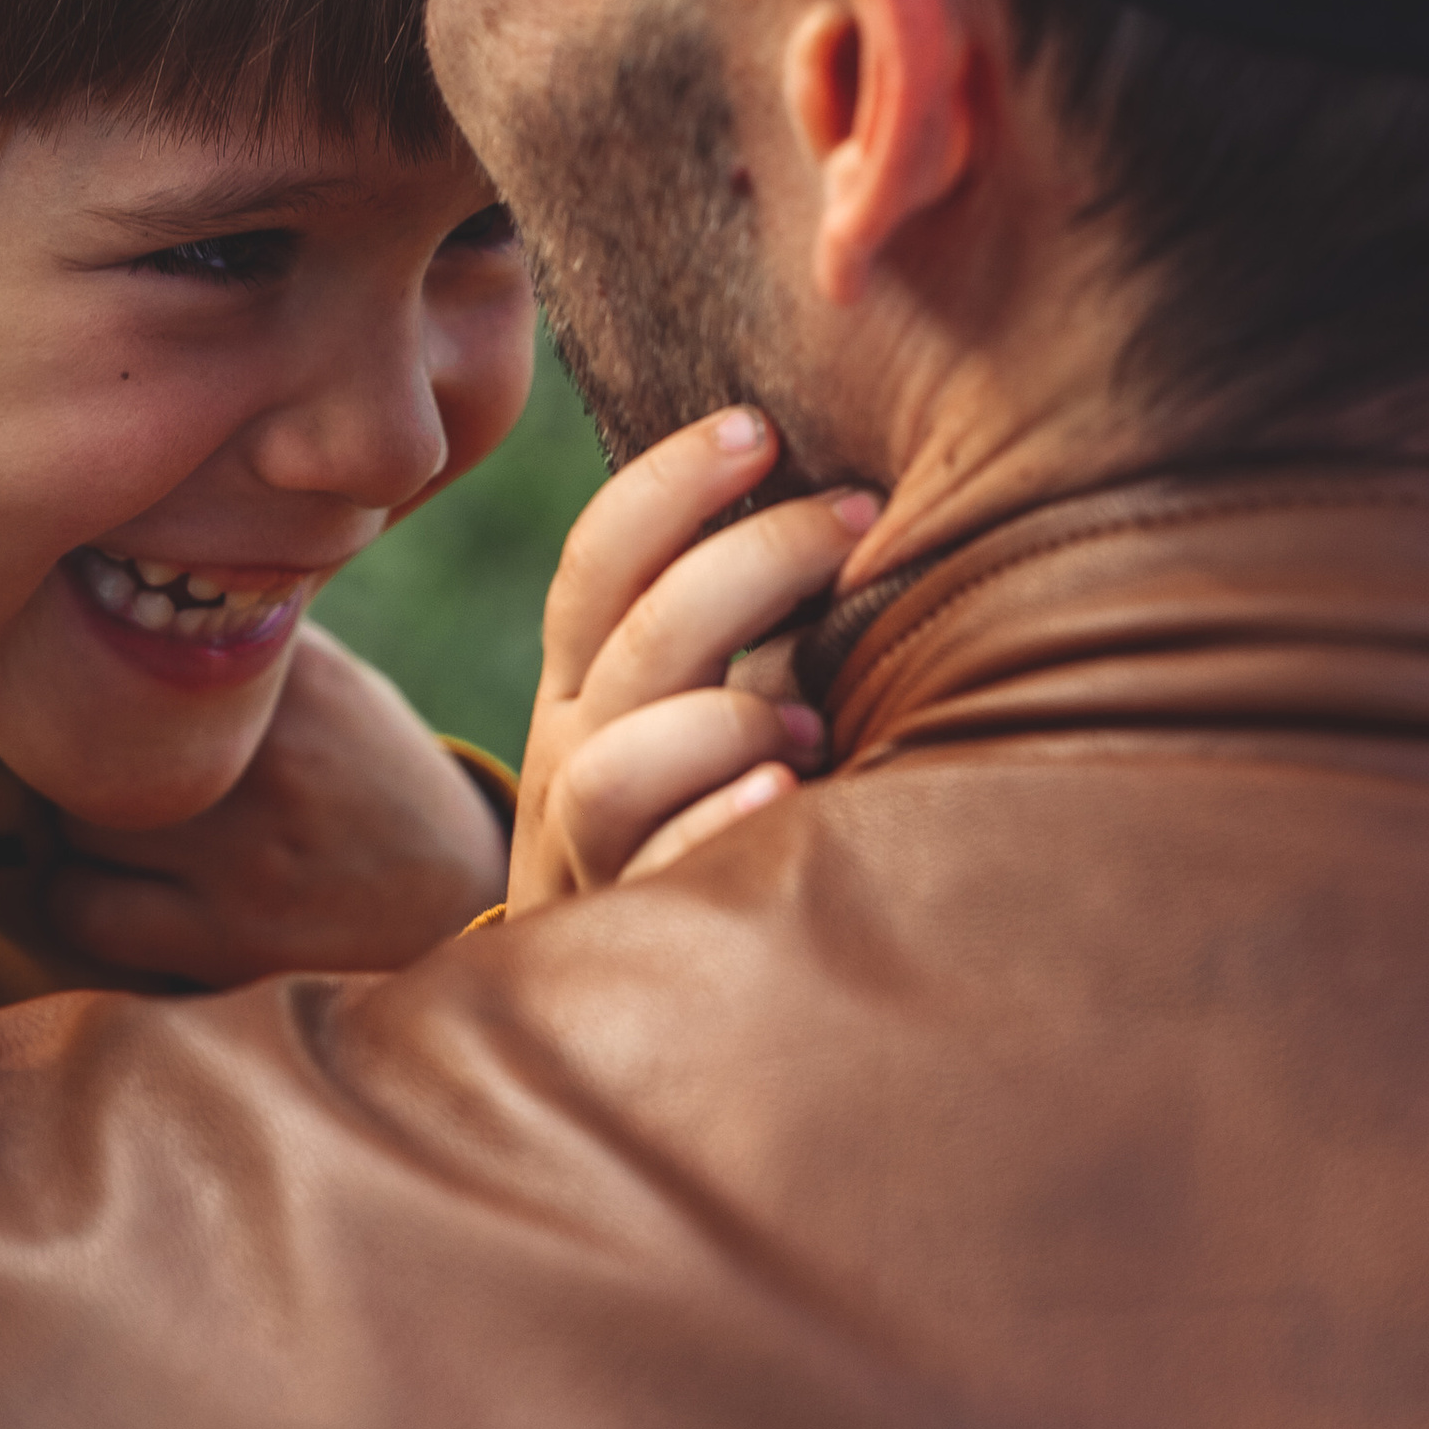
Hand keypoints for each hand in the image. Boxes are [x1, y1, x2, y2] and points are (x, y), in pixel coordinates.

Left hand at [45, 619, 509, 983]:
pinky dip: (78, 900)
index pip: (151, 631)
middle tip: (89, 757)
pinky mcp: (226, 940)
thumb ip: (244, 647)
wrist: (466, 908)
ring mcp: (245, 855)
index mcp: (300, 681)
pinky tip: (113, 892)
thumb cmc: (375, 784)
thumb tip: (124, 590)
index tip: (89, 663)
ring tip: (106, 825)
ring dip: (73, 823)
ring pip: (74, 819)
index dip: (101, 652)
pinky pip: (80, 909)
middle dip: (81, 744)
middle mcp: (270, 761)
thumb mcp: (336, 689)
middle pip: (95, 728)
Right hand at [509, 407, 878, 913]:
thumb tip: (856, 503)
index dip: (667, 485)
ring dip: (721, 718)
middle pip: (633, 638)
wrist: (599, 1002)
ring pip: (614, 764)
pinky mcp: (627, 933)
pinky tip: (784, 794)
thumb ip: (730, 629)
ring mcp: (590, 849)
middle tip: (855, 518)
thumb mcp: (681, 711)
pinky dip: (718, 824)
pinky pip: (660, 875)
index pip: (599, 562)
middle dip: (747, 560)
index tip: (757, 426)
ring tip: (810, 717)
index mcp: (585, 683)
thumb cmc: (690, 815)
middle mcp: (572, 753)